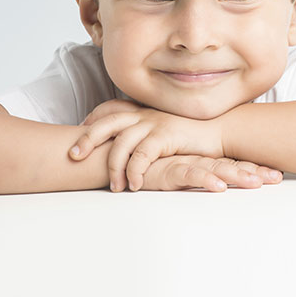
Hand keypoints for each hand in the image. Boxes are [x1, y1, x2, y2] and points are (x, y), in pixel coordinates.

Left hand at [68, 99, 223, 191]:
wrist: (223, 129)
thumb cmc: (194, 133)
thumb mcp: (165, 126)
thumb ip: (147, 130)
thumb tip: (130, 141)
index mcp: (143, 110)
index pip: (109, 109)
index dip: (93, 120)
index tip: (81, 132)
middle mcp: (146, 114)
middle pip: (107, 122)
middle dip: (87, 139)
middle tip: (73, 157)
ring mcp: (155, 124)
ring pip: (121, 143)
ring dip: (113, 167)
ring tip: (113, 187)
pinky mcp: (166, 136)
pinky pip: (142, 155)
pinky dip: (134, 171)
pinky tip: (134, 185)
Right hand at [137, 153, 283, 191]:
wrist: (116, 155)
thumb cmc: (144, 164)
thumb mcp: (173, 169)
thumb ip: (192, 172)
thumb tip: (215, 181)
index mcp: (199, 158)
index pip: (231, 162)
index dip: (254, 167)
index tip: (276, 174)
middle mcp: (194, 158)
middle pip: (230, 164)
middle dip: (254, 171)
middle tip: (277, 177)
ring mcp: (182, 162)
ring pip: (215, 168)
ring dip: (236, 175)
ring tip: (257, 182)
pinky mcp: (166, 169)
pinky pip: (188, 174)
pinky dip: (204, 180)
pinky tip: (218, 186)